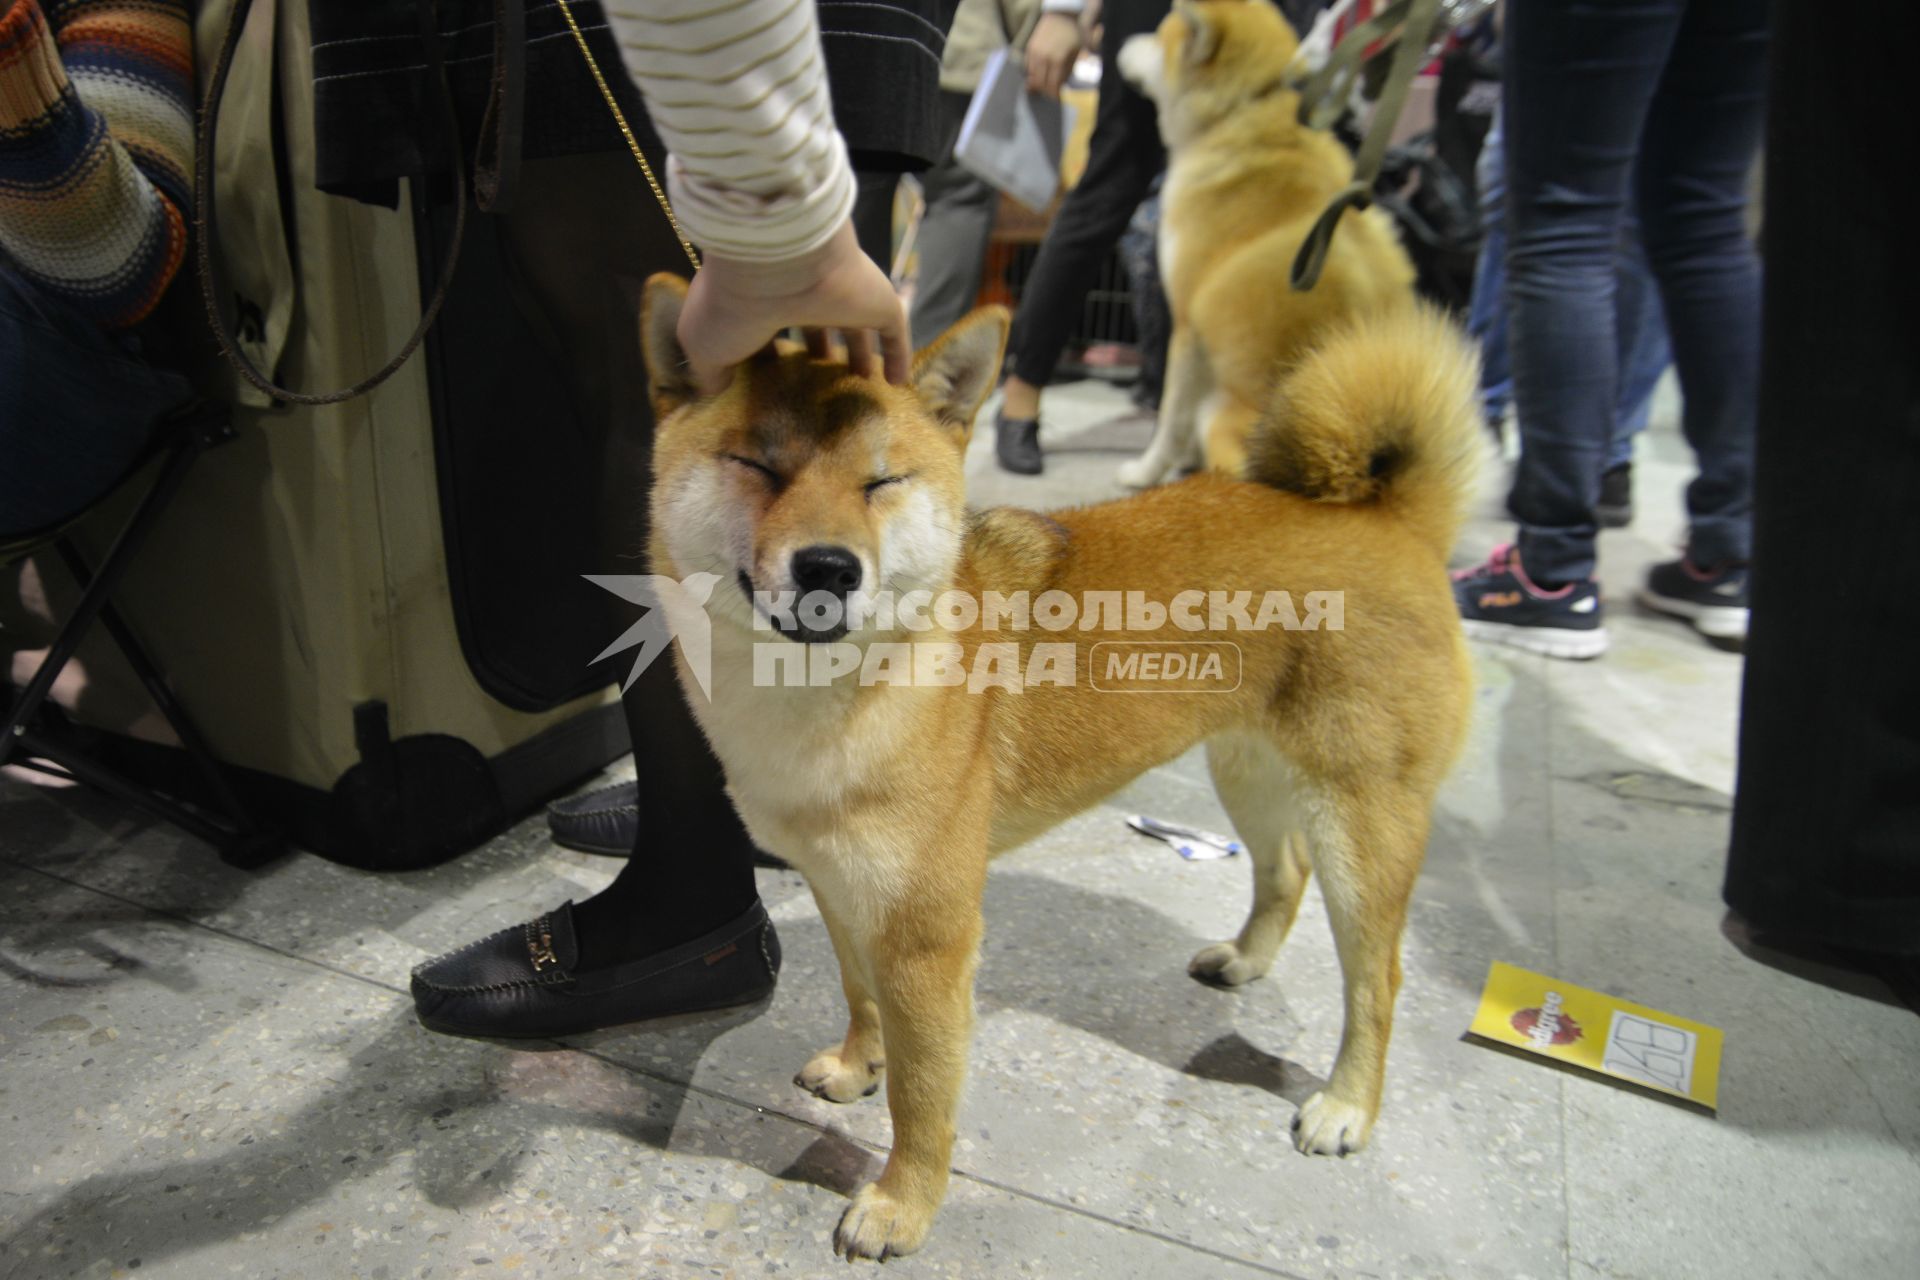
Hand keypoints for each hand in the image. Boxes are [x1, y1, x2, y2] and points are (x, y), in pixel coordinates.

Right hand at [676, 218, 909, 393]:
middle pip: (816, 325)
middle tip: (822, 381)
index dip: (774, 354)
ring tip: (861, 382)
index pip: (771, 328)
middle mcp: (803, 294)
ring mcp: (844, 296)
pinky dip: (899, 356)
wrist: (780, 266)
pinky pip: (894, 333)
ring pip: (855, 329)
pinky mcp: (878, 302)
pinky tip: (899, 382)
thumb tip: (716, 392)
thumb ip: (710, 373)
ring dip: (859, 355)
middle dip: (820, 351)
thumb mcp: (703, 346)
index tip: (777, 383)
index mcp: (761, 299)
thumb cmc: (733, 308)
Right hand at [1024, 12, 1081, 99]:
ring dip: (1038, 84)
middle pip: (1041, 84)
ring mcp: (1034, 53)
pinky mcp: (1029, 49)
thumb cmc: (1073, 35)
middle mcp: (1044, 58)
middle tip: (1051, 95)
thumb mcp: (1076, 54)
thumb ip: (1067, 72)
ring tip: (1044, 87)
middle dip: (1046, 92)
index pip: (1053, 86)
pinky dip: (1033, 74)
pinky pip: (1028, 68)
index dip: (1055, 96)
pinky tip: (1039, 75)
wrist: (1061, 16)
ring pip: (1032, 77)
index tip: (1057, 100)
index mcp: (1058, 60)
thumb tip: (1059, 88)